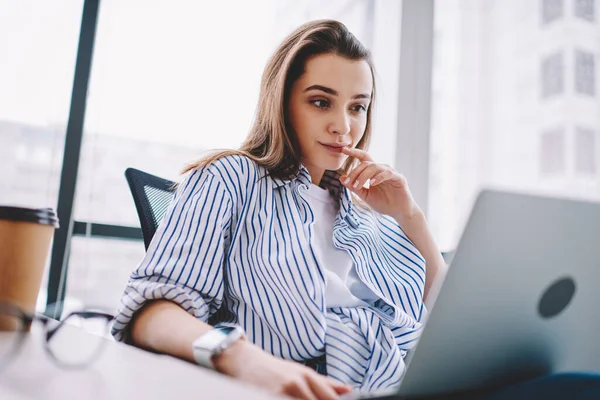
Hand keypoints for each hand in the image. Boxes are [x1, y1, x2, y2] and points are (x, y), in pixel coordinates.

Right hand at [214, 340, 350, 399]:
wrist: (244, 360)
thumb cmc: (274, 369)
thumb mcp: (300, 371)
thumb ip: (325, 383)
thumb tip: (349, 390)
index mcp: (308, 376)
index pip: (329, 398)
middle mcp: (297, 382)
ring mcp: (282, 391)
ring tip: (295, 399)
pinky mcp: (267, 395)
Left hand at [340, 146, 420, 222]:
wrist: (398, 212)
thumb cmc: (383, 202)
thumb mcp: (366, 196)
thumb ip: (355, 187)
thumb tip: (341, 178)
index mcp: (374, 172)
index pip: (363, 158)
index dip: (354, 152)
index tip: (343, 150)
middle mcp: (382, 169)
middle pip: (366, 164)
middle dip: (355, 172)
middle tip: (348, 182)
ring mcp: (391, 172)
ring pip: (375, 167)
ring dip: (363, 176)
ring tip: (357, 185)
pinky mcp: (399, 178)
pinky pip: (388, 173)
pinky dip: (378, 177)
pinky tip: (372, 183)